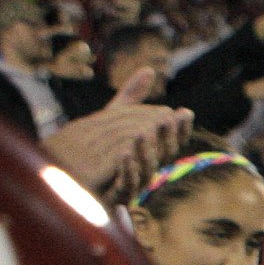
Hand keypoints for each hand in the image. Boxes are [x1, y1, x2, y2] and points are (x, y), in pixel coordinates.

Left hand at [43, 78, 187, 198]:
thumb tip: (150, 69)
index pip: (172, 140)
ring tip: (140, 133)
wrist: (77, 178)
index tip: (185, 112)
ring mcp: (135, 184)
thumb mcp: (116, 117)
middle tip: (167, 119)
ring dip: (145, 151)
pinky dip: (126, 170)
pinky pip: (126, 185)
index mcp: (151, 152)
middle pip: (164, 154)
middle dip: (166, 137)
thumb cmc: (102, 147)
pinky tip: (122, 154)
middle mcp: (148, 169)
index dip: (180, 128)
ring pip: (147, 170)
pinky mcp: (118, 196)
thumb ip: (135, 97)